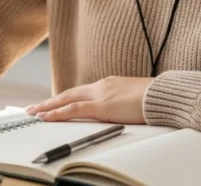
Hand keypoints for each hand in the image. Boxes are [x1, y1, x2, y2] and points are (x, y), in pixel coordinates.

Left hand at [24, 76, 152, 123]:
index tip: (53, 103)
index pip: (81, 92)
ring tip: (34, 113)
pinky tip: (47, 117)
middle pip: (69, 93)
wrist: (165, 95)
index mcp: (109, 84)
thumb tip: (119, 111)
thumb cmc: (156, 99)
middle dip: (50, 101)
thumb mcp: (134, 100)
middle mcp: (102, 86)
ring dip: (48, 107)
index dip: (65, 98)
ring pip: (67, 100)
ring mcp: (100, 94)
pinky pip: (74, 109)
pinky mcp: (102, 105)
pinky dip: (58, 113)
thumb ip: (122, 103)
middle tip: (34, 108)